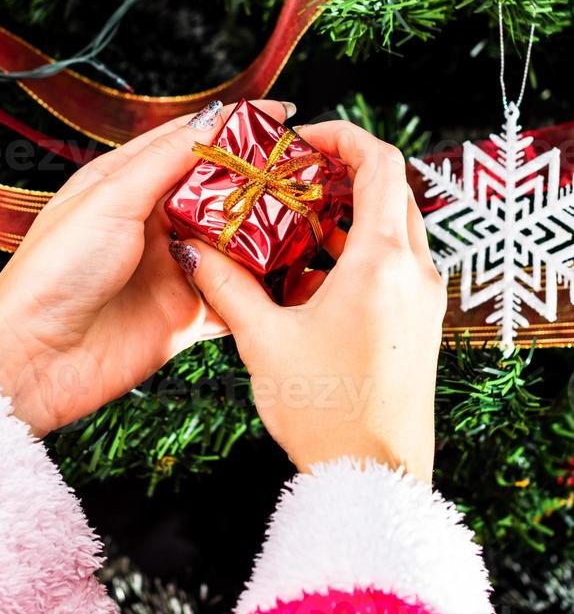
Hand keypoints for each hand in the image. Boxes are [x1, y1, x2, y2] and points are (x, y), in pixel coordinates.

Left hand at [0, 99, 292, 437]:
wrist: (38, 360)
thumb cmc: (56, 271)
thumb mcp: (110, 199)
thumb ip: (166, 161)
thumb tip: (214, 118)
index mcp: (125, 183)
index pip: (187, 141)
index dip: (233, 126)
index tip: (282, 113)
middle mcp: (152, 222)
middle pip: (218, 189)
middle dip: (260, 177)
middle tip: (306, 166)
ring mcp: (173, 267)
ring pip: (233, 241)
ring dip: (268, 230)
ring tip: (312, 213)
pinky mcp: (187, 312)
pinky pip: (235, 295)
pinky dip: (262, 287)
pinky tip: (295, 275)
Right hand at [168, 121, 445, 484]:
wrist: (374, 477)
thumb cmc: (326, 411)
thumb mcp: (264, 341)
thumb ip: (225, 285)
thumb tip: (192, 247)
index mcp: (381, 262)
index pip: (380, 162)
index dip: (341, 136)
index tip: (301, 140)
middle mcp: (413, 271)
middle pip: (390, 188)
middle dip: (342, 171)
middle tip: (293, 174)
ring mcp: (421, 297)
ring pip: (393, 225)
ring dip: (348, 212)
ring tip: (294, 219)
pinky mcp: (418, 321)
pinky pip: (393, 262)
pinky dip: (356, 250)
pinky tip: (310, 272)